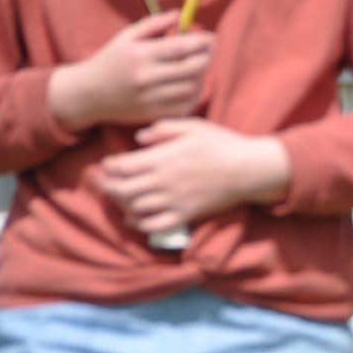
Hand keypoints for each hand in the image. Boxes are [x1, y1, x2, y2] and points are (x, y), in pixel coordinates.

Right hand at [49, 11, 213, 130]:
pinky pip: (185, 105)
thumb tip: (180, 15)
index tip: (212, 37)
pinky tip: (192, 83)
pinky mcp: (156, 114)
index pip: (181, 47)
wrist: (90, 94)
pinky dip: (195, 94)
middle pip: (192, 69)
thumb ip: (154, 24)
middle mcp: (147, 78)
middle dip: (207, 58)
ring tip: (199, 66)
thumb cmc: (111, 61)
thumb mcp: (126, 37)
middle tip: (209, 51)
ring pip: (192, 88)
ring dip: (202, 76)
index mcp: (140, 55)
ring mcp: (152, 99)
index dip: (202, 42)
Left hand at [97, 119, 290, 235]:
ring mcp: (174, 200)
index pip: (122, 166)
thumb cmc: (222, 144)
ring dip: (122, 205)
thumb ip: (163, 129)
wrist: (249, 170)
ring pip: (135, 208)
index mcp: (162, 158)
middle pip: (122, 188)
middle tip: (104, 183)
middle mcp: (164, 181)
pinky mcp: (186, 215)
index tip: (109, 164)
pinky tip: (135, 220)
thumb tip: (139, 138)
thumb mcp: (192, 126)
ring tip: (119, 199)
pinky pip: (156, 226)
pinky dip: (140, 225)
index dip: (109, 166)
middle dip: (108, 186)